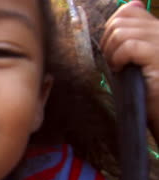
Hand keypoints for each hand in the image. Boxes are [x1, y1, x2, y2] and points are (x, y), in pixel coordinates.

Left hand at [100, 0, 158, 127]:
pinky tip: (122, 69)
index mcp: (158, 30)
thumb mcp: (139, 59)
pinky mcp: (157, 56)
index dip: (112, 27)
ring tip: (118, 67)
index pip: (130, 11)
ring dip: (111, 51)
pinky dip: (118, 58)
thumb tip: (130, 7)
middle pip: (121, 21)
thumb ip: (132, 36)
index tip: (112, 48)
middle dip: (108, 42)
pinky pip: (128, 46)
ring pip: (121, 32)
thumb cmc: (151, 90)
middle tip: (113, 61)